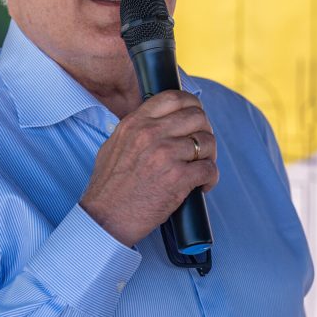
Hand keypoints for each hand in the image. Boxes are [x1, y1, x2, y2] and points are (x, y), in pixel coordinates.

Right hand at [80, 90, 218, 246]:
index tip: (196, 117)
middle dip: (205, 131)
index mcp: (136, 123)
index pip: (174, 97)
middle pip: (197, 116)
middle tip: (201, 147)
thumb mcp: (114, 145)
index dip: (192, 104)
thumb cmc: (109, 187)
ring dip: (210, 156)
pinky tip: (202, 185)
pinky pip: (209, 169)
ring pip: (207, 142)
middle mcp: (151, 134)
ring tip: (202, 167)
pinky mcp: (178, 178)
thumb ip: (136, 129)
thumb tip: (159, 120)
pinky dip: (211, 178)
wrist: (105, 219)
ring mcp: (166, 155)